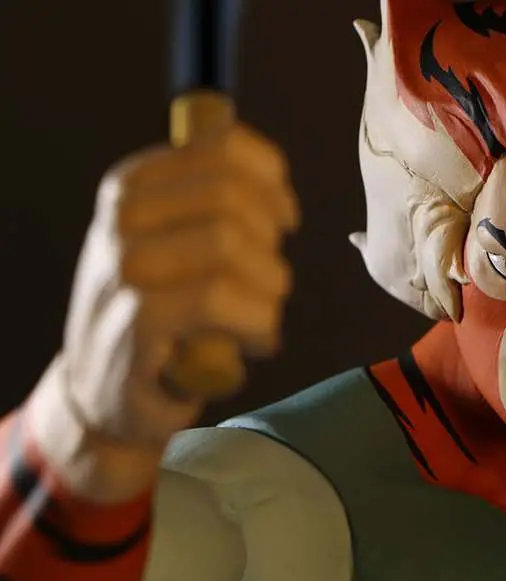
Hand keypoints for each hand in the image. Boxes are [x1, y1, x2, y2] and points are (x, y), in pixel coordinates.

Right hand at [61, 123, 298, 447]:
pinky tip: (257, 341)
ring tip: (263, 317)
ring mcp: (125, 266)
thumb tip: (272, 185)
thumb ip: (207, 210)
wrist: (102, 391)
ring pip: (229, 243)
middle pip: (232, 197)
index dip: (271, 182)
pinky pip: (220, 297)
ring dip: (268, 287)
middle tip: (272, 282)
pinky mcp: (139, 319)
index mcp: (133, 186)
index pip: (220, 148)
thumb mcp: (168, 248)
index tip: (286, 218)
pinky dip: (257, 321)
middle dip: (271, 242)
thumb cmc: (154, 318)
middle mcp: (123, 217)